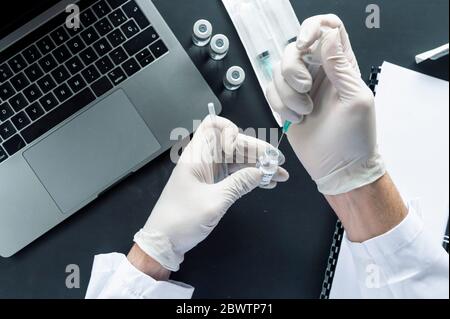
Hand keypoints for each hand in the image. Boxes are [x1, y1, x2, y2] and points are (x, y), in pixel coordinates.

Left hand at [134, 116, 288, 270]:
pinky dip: (251, 177)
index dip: (230, 129)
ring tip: (280, 175)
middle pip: (233, 144)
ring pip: (237, 159)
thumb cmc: (182, 220)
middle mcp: (204, 159)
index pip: (212, 125)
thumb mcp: (214, 202)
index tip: (242, 147)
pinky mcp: (213, 185)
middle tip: (278, 163)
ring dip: (258, 165)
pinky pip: (235, 174)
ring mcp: (209, 172)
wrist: (163, 242)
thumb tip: (262, 172)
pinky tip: (268, 183)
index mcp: (197, 155)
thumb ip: (239, 184)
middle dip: (256, 150)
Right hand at [267, 14, 384, 194]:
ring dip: (287, 93)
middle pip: (294, 48)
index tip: (305, 45)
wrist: (338, 168)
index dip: (312, 29)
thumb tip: (329, 35)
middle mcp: (320, 73)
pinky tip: (296, 118)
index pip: (328, 28)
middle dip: (293, 69)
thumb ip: (341, 66)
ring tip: (304, 111)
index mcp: (342, 66)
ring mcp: (301, 88)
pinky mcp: (287, 103)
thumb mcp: (355, 100)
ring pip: (278, 71)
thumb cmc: (354, 140)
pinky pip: (270, 90)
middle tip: (306, 89)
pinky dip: (279, 105)